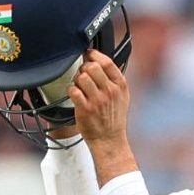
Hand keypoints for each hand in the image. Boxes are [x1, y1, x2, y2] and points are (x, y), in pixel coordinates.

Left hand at [68, 50, 137, 182]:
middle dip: (83, 68)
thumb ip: (114, 79)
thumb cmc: (113, 119)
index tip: (88, 54)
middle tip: (82, 74)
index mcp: (120, 85)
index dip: (94, 55)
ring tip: (79, 87)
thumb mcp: (122, 97)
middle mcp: (110, 91)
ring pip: (81, 77)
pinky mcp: (85, 109)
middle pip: (91, 67)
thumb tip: (100, 61)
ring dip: (76, 80)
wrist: (109, 140)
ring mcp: (97, 100)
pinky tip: (74, 95)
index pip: (106, 62)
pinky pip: (73, 90)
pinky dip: (71, 90)